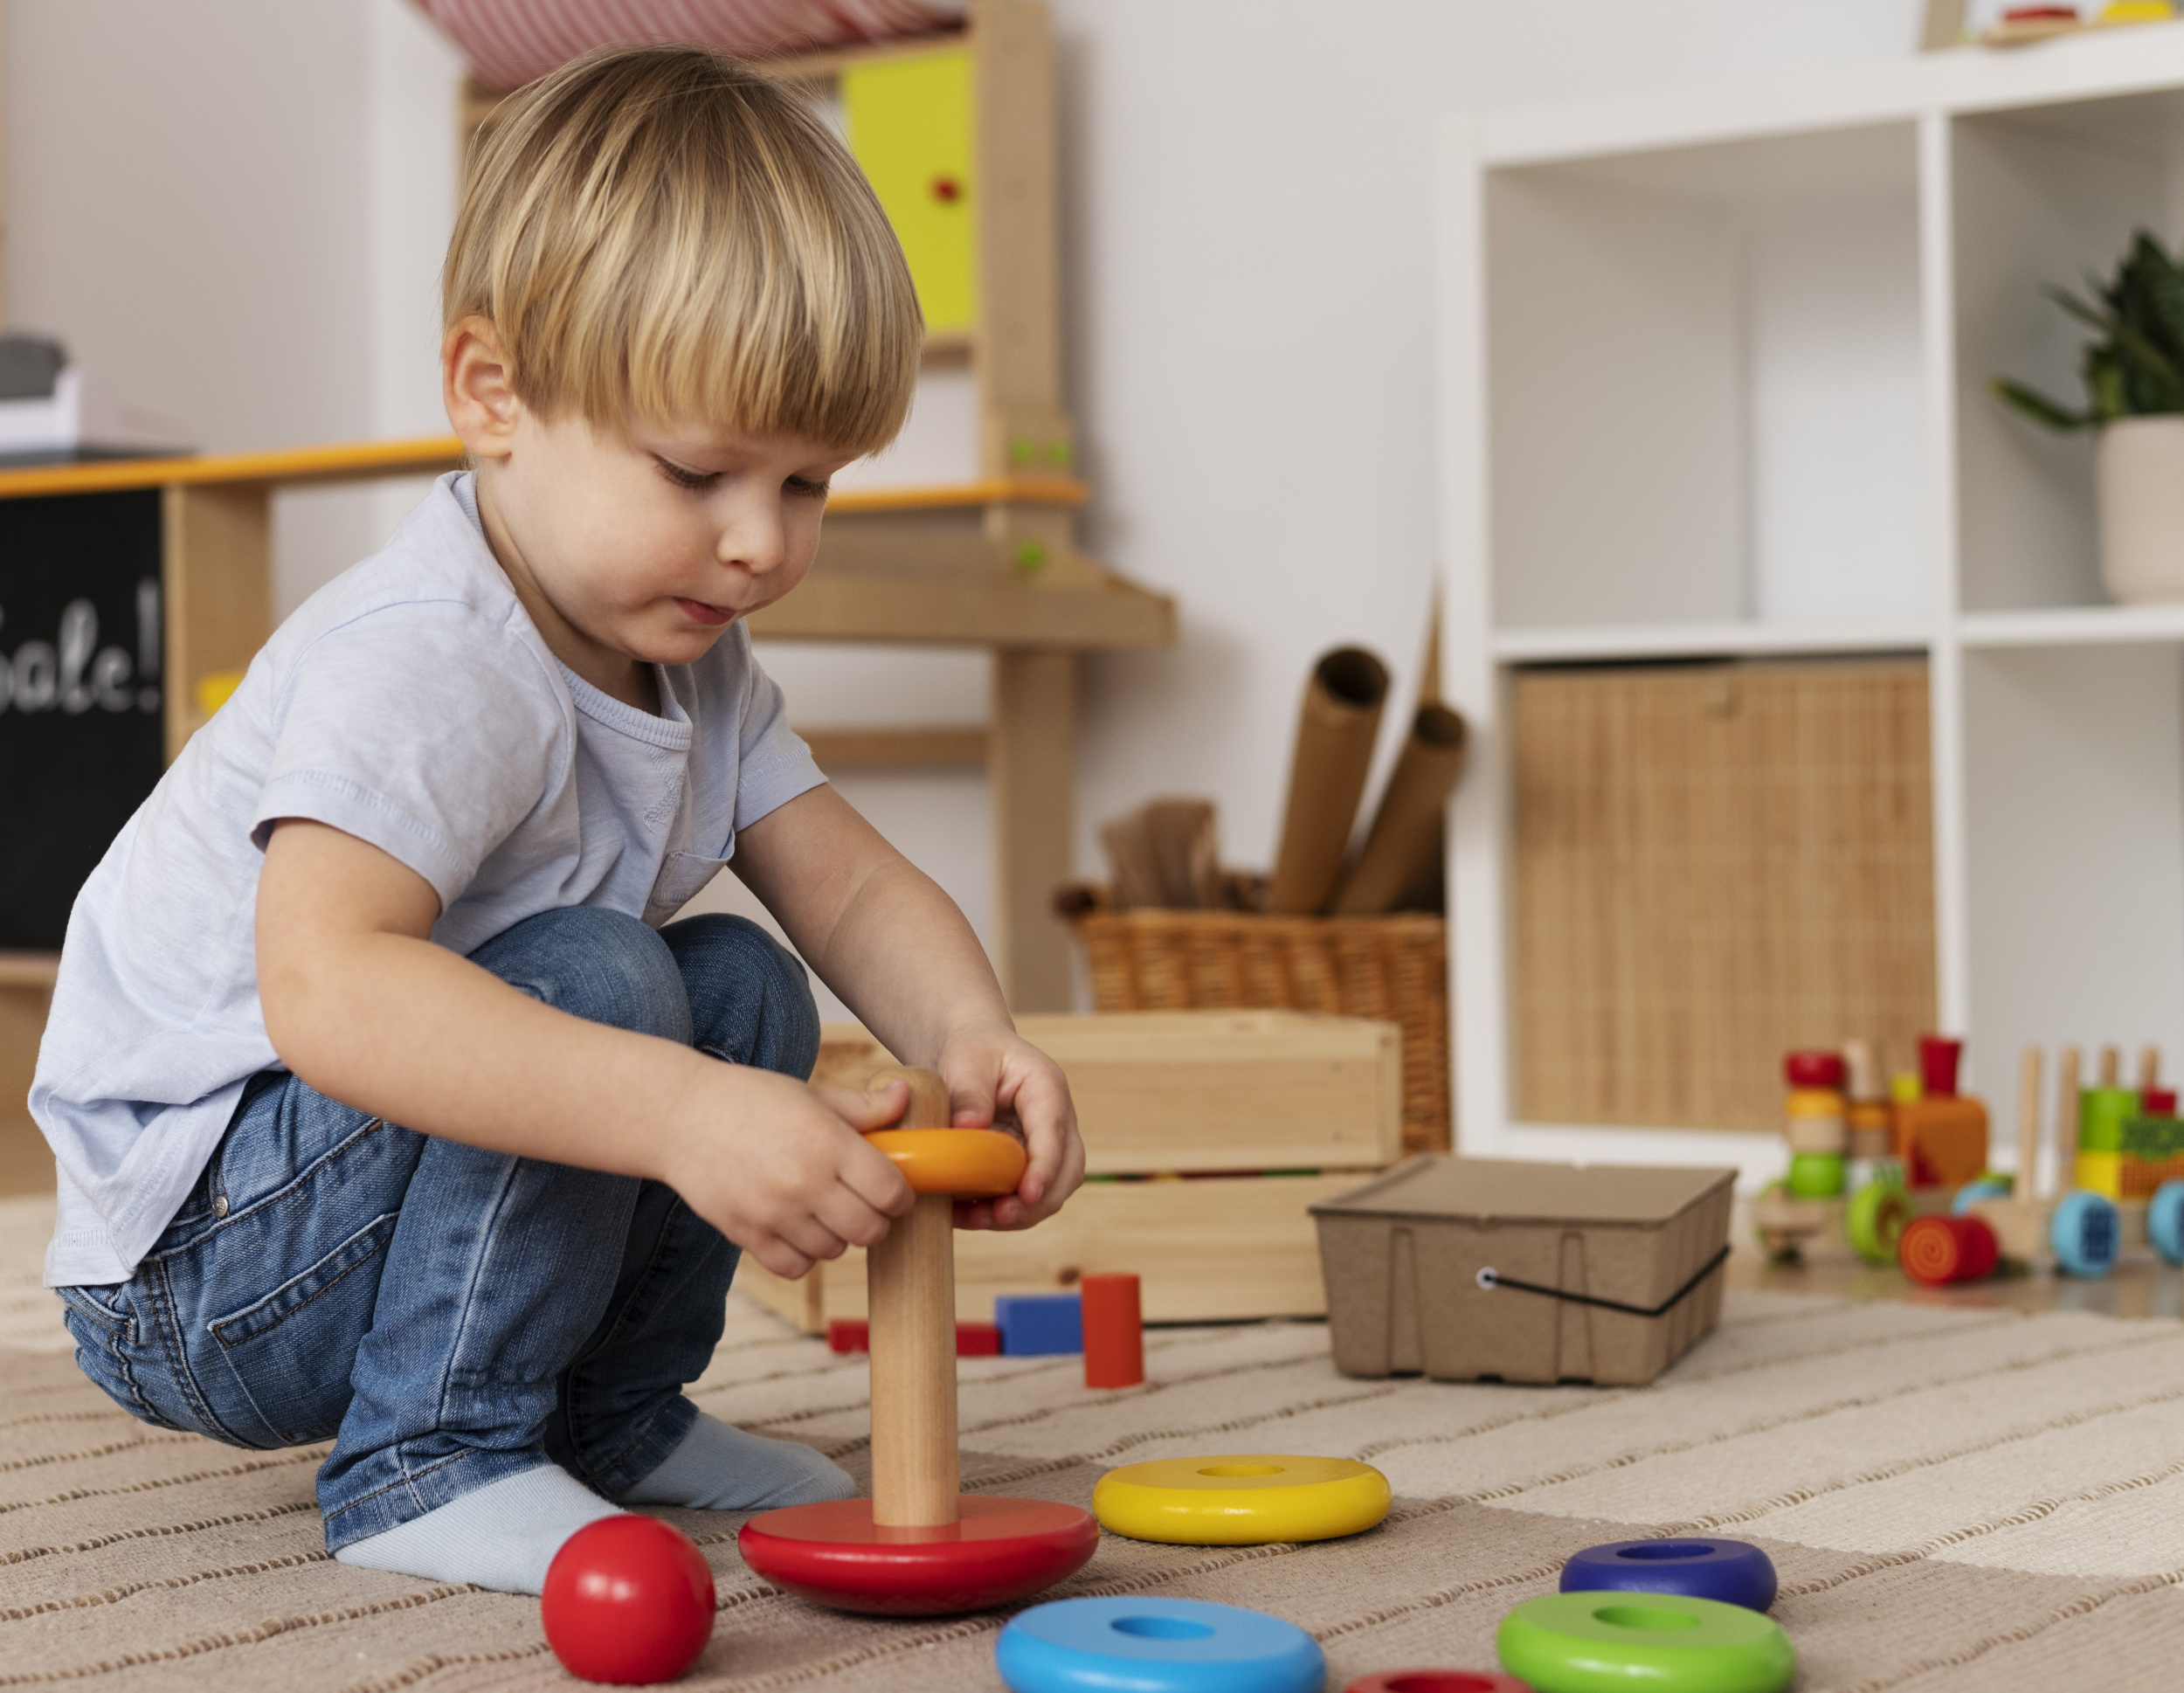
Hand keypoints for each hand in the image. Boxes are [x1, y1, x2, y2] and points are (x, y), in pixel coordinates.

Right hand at [662, 1069, 912, 1278]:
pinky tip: (798, 1229)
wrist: (680, 1116)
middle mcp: (805, 1182)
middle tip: (864, 1205)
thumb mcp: (812, 1094)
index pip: (890, 1191)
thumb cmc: (751, 1099)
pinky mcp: (746, 1235)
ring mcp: (774, 1213)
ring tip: (825, 1211)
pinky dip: (804, 1255)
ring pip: (834, 1251)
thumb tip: (905, 1095)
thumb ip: (863, 1106)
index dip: (901, 1195)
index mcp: (828, 1143)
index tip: (894, 1190)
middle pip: (869, 1230)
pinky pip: (795, 1267)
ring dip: (838, 1236)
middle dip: (876, 1220)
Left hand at [932, 1026, 1084, 1230]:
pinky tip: (969, 1215)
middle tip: (999, 1216)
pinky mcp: (1029, 1164)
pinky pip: (1027, 1196)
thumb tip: (968, 1129)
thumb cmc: (973, 1052)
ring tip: (978, 1220)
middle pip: (1068, 1170)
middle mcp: (1057, 1120)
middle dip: (1038, 1200)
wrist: (973, 1055)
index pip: (1054, 1133)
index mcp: (1047, 1088)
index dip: (1044, 1168)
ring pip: (1053, 1190)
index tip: (1027, 1194)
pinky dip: (1004, 1211)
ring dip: (1022, 1213)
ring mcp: (1047, 1145)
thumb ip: (969, 1092)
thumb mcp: (966, 1060)